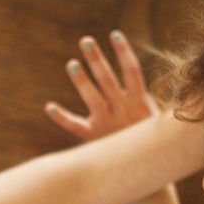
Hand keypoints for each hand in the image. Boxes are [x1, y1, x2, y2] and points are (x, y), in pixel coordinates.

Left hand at [45, 30, 159, 140]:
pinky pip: (75, 126)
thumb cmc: (147, 137)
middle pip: (108, 79)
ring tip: (71, 63)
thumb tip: (136, 76)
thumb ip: (144, 98)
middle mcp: (122, 110)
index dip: (124, 52)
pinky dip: (61, 117)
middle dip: (96, 59)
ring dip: (81, 80)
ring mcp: (107, 124)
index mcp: (139, 102)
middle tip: (85, 40)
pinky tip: (48, 107)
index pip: (132, 71)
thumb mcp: (154, 117)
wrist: (146, 168)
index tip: (114, 34)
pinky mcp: (93, 137)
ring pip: (92, 98)